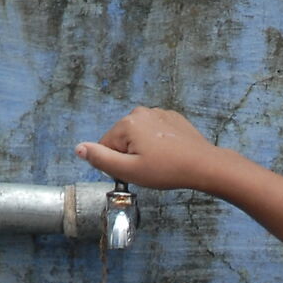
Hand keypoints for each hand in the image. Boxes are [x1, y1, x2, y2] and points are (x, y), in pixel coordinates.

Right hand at [76, 107, 231, 191]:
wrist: (203, 165)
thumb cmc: (167, 170)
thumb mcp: (129, 171)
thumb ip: (100, 159)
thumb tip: (79, 149)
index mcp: (127, 123)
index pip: (106, 146)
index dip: (118, 163)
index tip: (135, 170)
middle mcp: (140, 112)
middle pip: (122, 139)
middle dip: (130, 155)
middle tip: (149, 168)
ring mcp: (158, 113)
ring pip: (139, 136)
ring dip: (144, 149)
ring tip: (161, 162)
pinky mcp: (172, 118)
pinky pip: (155, 132)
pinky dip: (159, 143)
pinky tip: (170, 154)